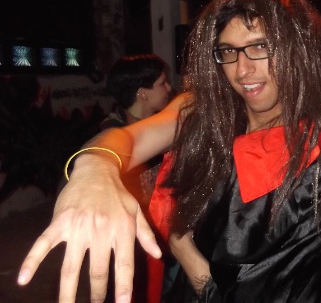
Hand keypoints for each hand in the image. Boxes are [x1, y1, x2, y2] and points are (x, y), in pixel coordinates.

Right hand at [17, 155, 161, 302]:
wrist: (96, 170)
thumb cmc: (118, 194)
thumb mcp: (136, 211)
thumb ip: (146, 235)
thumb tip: (157, 255)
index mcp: (122, 228)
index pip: (124, 264)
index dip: (124, 286)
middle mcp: (101, 229)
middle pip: (98, 270)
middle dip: (98, 293)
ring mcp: (79, 226)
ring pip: (72, 266)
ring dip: (69, 291)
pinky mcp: (60, 222)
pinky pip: (43, 244)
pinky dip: (32, 261)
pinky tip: (24, 278)